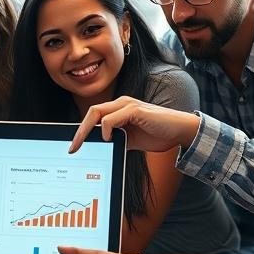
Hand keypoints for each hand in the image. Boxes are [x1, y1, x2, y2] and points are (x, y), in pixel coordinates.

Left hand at [68, 95, 200, 153]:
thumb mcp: (131, 140)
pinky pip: (111, 118)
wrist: (180, 131)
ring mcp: (127, 105)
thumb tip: (99, 149)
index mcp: (119, 109)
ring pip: (97, 112)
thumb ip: (116, 141)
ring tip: (84, 145)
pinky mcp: (134, 110)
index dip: (82, 131)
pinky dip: (105, 129)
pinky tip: (108, 139)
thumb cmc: (158, 134)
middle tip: (73, 148)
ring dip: (87, 130)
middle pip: (91, 113)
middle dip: (79, 131)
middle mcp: (121, 103)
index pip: (94, 116)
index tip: (74, 147)